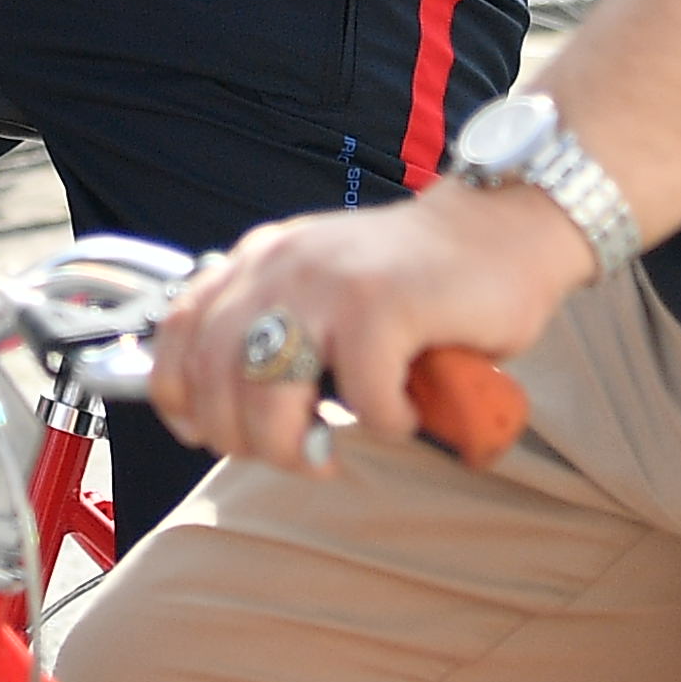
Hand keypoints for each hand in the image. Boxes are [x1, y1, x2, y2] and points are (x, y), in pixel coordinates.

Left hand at [149, 182, 593, 466]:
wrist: (503, 226)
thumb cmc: (414, 279)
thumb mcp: (320, 291)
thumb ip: (271, 327)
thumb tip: (217, 413)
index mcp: (258, 261)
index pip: (177, 336)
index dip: (181, 401)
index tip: (210, 435)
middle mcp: (281, 265)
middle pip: (215, 380)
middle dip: (245, 441)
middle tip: (292, 455)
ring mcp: (331, 281)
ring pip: (269, 398)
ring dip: (295, 447)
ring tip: (330, 452)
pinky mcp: (385, 303)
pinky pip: (362, 397)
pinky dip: (383, 424)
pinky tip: (404, 412)